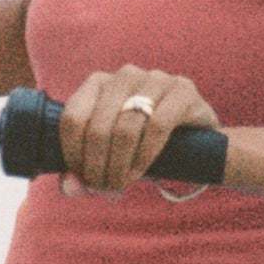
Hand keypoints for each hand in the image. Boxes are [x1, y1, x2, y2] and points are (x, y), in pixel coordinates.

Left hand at [58, 66, 218, 196]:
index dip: (72, 155)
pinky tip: (140, 173)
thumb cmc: (142, 144)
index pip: (72, 118)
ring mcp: (156, 79)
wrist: (194, 136)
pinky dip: (144, 156)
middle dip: (97, 166)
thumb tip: (69, 187)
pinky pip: (158, 126)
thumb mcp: (109, 157)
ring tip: (119, 185)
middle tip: (102, 188)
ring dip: (119, 166)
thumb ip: (84, 173)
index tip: (81, 178)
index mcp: (98, 83)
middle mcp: (125, 75)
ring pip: (125, 128)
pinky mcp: (183, 91)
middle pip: (98, 127)